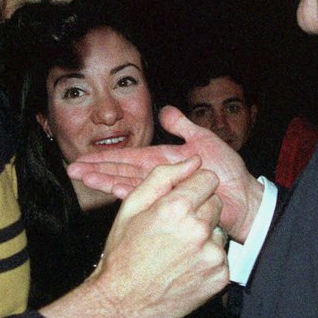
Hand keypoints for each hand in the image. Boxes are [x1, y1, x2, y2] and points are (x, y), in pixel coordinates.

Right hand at [42, 157, 228, 317]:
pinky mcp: (220, 276)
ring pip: (218, 230)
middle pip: (215, 203)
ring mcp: (212, 255)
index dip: (193, 187)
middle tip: (174, 228)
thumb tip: (193, 161)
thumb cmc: (124, 252)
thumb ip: (163, 177)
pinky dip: (207, 259)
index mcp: (176, 207)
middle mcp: (199, 229)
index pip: (208, 178)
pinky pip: (221, 256)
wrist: (123, 301)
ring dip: (204, 236)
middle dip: (199, 210)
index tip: (182, 199)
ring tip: (177, 250)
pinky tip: (185, 267)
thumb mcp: (132, 207)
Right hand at [67, 106, 263, 241]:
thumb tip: (164, 109)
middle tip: (74, 169)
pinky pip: (146, 200)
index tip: (84, 157)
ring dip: (106, 181)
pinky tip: (113, 190)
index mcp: (163, 161)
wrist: (243, 198)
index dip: (106, 157)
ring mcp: (163, 195)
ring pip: (128, 186)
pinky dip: (129, 194)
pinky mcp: (170, 208)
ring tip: (84, 178)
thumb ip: (183, 127)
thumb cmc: (228, 172)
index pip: (128, 158)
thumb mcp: (204, 141)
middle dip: (97, 170)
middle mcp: (159, 179)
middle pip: (122, 172)